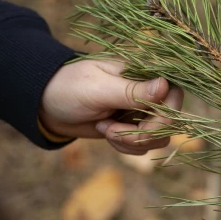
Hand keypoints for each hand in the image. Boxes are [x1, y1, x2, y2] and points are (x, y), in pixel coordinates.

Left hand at [40, 59, 182, 154]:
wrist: (45, 104)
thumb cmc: (69, 88)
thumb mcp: (99, 89)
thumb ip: (133, 91)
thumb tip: (166, 85)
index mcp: (144, 73)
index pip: (175, 96)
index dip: (164, 117)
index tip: (140, 126)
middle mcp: (148, 91)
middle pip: (170, 122)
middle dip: (142, 135)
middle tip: (111, 131)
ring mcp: (141, 111)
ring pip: (159, 138)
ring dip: (132, 142)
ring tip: (104, 129)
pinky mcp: (133, 127)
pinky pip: (144, 146)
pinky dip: (126, 147)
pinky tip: (105, 132)